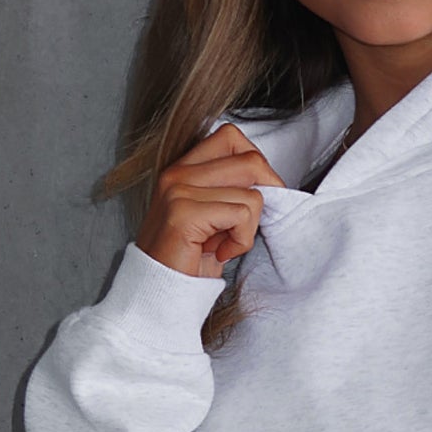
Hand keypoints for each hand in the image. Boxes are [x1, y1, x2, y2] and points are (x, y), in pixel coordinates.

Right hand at [136, 122, 287, 278]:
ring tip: (224, 245)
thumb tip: (271, 181)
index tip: (253, 198)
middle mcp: (176, 174)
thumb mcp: (213, 217)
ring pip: (252, 194)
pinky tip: (219, 254)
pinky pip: (242, 215)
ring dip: (248, 228)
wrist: (160, 294)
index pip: (231, 137)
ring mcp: (177, 191)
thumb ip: (231, 189)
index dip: (256, 165)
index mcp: (182, 169)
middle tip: (246, 226)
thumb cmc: (188, 261)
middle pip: (250, 160)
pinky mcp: (184, 213)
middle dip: (264, 196)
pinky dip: (241, 241)